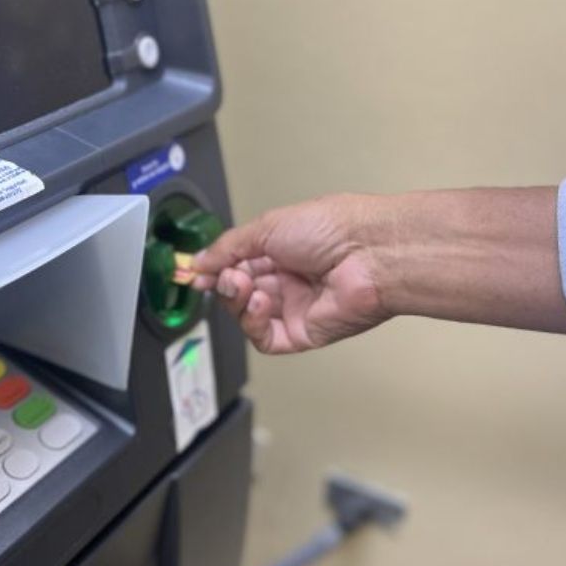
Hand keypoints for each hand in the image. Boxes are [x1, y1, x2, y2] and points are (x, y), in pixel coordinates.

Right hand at [191, 194, 391, 353]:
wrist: (369, 253)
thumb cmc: (333, 229)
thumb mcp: (267, 226)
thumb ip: (228, 247)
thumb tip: (199, 262)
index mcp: (282, 250)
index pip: (237, 265)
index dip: (216, 270)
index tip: (197, 273)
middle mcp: (289, 279)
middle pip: (239, 292)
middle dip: (226, 284)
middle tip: (227, 275)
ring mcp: (295, 308)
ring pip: (247, 316)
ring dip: (238, 301)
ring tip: (245, 285)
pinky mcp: (303, 333)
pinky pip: (265, 338)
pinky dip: (255, 323)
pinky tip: (262, 303)